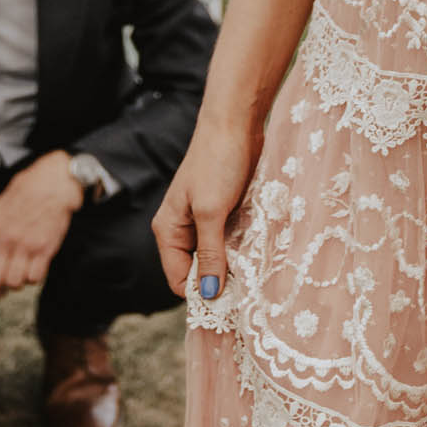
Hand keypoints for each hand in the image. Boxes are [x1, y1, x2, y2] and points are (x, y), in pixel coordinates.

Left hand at [0, 152, 81, 299]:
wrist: (55, 181)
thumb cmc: (27, 190)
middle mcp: (6, 240)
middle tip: (0, 288)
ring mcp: (26, 246)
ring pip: (14, 283)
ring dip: (16, 283)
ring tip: (19, 274)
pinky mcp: (46, 249)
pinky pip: (35, 278)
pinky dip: (34, 278)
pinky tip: (34, 267)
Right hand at [153, 111, 262, 300]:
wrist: (235, 122)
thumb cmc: (217, 161)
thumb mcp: (211, 211)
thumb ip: (209, 253)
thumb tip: (208, 294)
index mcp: (168, 230)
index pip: (179, 279)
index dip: (201, 293)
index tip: (230, 304)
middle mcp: (183, 228)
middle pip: (198, 270)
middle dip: (220, 280)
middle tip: (248, 288)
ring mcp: (205, 219)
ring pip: (217, 255)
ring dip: (234, 263)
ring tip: (256, 269)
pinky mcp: (225, 209)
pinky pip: (230, 239)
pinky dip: (242, 246)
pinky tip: (258, 248)